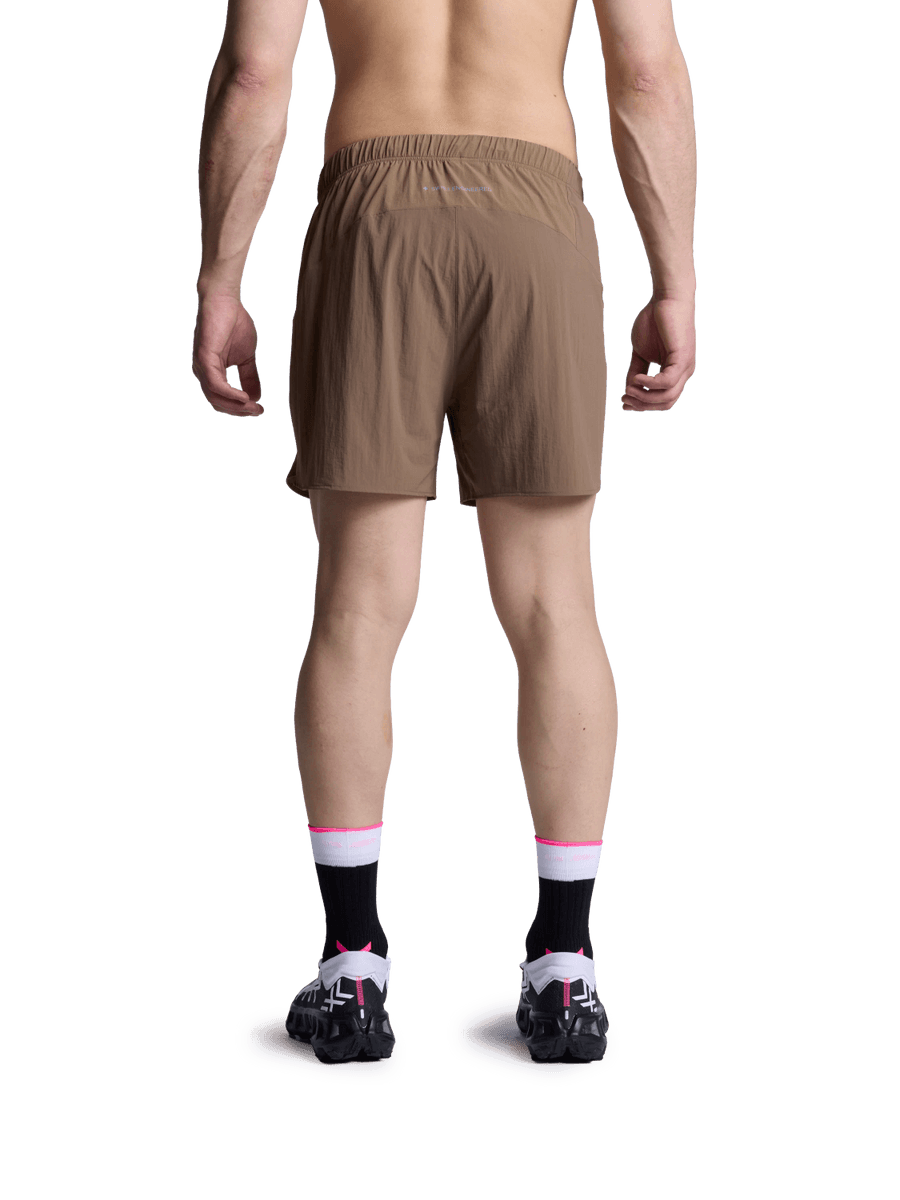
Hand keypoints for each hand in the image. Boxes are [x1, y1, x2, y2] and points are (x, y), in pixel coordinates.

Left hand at [191, 293, 263, 416]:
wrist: (225, 299)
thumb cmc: (234, 323)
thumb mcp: (246, 356)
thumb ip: (249, 376)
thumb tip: (257, 397)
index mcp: (211, 372)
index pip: (222, 399)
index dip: (240, 409)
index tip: (260, 410)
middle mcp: (202, 371)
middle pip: (217, 402)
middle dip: (239, 411)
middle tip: (258, 411)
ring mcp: (201, 365)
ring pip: (215, 397)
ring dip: (236, 405)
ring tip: (253, 406)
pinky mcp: (204, 357)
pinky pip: (215, 384)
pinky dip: (230, 394)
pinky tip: (244, 397)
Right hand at [622, 294, 696, 411]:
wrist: (666, 297)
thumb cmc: (654, 321)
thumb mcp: (641, 352)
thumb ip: (637, 371)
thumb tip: (629, 389)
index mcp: (676, 373)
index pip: (663, 400)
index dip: (644, 405)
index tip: (624, 402)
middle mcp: (684, 373)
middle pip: (666, 403)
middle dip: (643, 405)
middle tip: (624, 399)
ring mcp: (685, 366)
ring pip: (667, 396)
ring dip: (645, 397)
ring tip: (629, 390)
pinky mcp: (682, 357)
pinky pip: (667, 381)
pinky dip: (650, 383)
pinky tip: (637, 379)